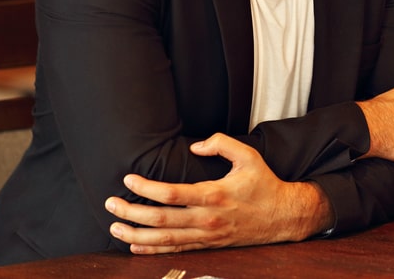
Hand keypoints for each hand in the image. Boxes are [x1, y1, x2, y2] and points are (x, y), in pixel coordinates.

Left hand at [104, 133, 332, 253]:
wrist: (282, 216)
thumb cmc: (264, 183)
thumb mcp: (248, 156)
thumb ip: (221, 144)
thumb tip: (195, 147)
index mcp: (215, 195)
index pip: (171, 194)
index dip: (146, 188)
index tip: (128, 179)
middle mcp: (207, 218)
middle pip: (160, 220)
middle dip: (131, 212)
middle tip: (111, 203)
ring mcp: (206, 235)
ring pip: (163, 239)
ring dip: (135, 234)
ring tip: (114, 226)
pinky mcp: (208, 244)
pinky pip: (175, 250)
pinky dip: (152, 250)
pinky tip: (134, 246)